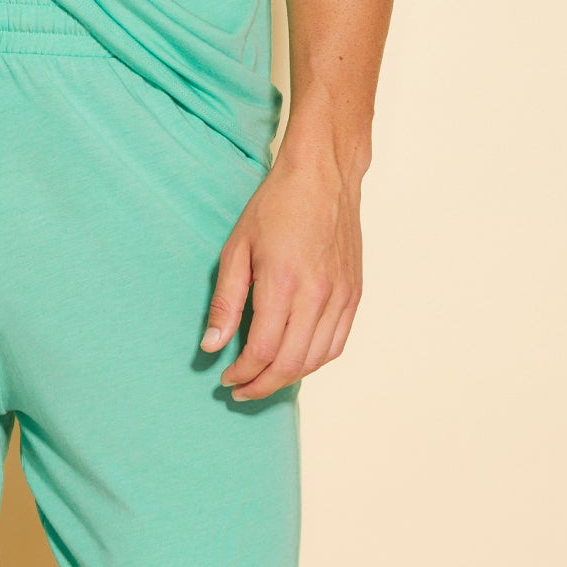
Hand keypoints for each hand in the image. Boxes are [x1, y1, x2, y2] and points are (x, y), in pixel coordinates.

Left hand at [199, 148, 363, 400]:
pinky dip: (315, 361)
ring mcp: (341, 296)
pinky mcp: (354, 294)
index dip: (242, 373)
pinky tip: (295, 361)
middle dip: (262, 385)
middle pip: (291, 364)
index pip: (263, 351)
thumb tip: (212, 346)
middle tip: (241, 390)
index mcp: (283, 283)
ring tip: (264, 380)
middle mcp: (318, 295)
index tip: (226, 378)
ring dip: (288, 378)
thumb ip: (226, 302)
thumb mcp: (237, 248)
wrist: (323, 177)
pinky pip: (337, 343)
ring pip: (316, 359)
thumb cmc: (276, 206)